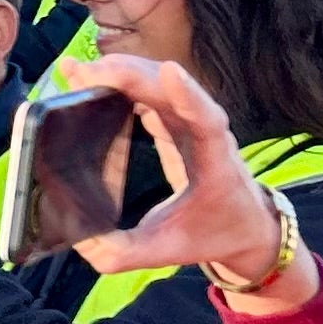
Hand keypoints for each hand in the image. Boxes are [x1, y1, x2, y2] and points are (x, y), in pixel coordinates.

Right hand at [63, 57, 310, 305]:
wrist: (245, 226)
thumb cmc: (211, 235)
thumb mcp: (165, 252)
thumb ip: (124, 252)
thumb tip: (81, 241)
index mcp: (215, 164)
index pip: (207, 120)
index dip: (188, 95)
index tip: (168, 71)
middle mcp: (207, 134)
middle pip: (173, 91)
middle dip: (130, 76)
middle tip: (84, 73)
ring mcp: (193, 122)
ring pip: (160, 84)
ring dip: (121, 73)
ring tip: (77, 72)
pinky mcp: (179, 121)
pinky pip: (151, 92)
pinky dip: (122, 81)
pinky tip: (90, 79)